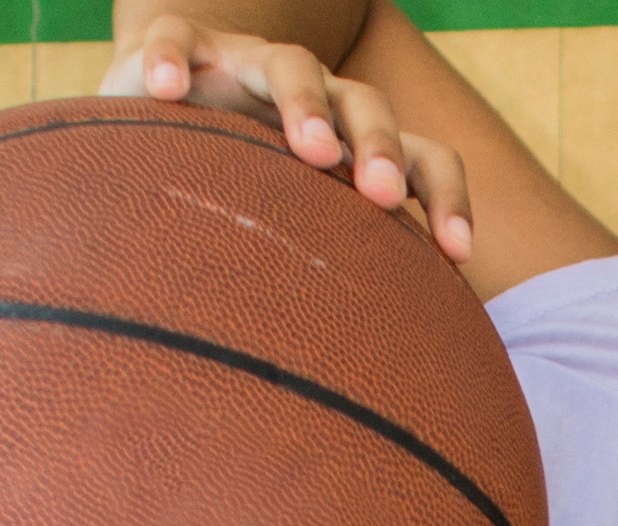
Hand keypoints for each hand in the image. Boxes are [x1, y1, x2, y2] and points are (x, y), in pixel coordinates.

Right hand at [100, 13, 472, 263]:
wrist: (160, 121)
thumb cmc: (238, 197)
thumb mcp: (292, 239)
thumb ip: (329, 286)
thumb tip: (372, 395)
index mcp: (352, 145)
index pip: (423, 158)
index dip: (446, 197)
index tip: (456, 254)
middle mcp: (312, 99)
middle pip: (365, 104)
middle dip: (381, 147)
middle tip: (383, 195)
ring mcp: (247, 65)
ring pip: (291, 65)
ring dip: (308, 106)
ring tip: (312, 151)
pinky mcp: (182, 48)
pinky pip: (178, 38)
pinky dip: (174, 56)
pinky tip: (166, 87)